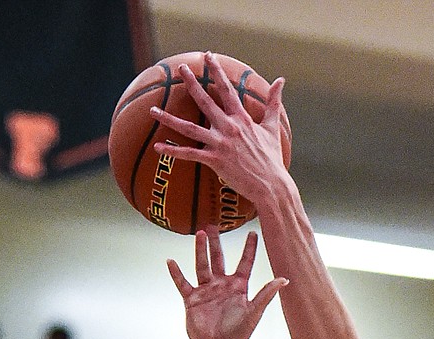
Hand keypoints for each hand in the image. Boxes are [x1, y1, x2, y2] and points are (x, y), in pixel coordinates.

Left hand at [151, 56, 290, 211]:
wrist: (272, 186)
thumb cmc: (272, 159)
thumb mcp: (273, 127)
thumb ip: (274, 102)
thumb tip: (281, 80)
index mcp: (242, 118)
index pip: (226, 89)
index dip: (216, 71)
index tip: (208, 56)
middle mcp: (229, 127)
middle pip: (205, 100)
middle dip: (192, 82)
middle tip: (181, 68)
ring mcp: (220, 144)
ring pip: (189, 128)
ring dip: (168, 118)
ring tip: (152, 109)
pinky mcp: (215, 161)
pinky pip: (189, 155)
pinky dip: (173, 152)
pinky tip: (158, 147)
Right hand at [166, 229, 285, 338]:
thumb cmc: (238, 335)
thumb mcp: (254, 311)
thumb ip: (267, 294)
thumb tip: (285, 279)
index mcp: (238, 287)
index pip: (244, 262)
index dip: (249, 248)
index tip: (253, 232)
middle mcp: (222, 286)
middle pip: (219, 258)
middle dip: (216, 242)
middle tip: (214, 224)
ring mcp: (206, 291)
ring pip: (202, 265)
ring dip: (200, 250)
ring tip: (199, 233)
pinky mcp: (192, 300)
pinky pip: (182, 283)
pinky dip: (176, 273)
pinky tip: (170, 261)